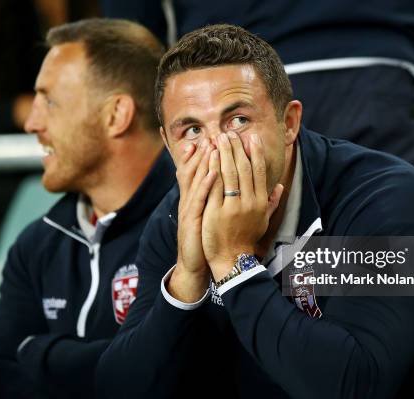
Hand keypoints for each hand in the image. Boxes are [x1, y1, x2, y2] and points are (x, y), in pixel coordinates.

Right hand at [168, 138, 216, 301]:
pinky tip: (214, 172)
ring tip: (211, 145)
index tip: (211, 138)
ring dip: (203, 162)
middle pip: (194, 172)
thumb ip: (216, 199)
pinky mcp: (192, 220)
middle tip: (209, 134)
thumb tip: (223, 186)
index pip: (198, 172)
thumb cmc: (206, 238)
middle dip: (202, 152)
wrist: (194, 262)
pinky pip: (199, 199)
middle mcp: (190, 200)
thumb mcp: (211, 215)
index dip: (203, 155)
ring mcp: (190, 209)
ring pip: (196, 181)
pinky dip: (206, 184)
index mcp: (196, 198)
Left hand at [202, 132, 282, 280]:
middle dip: (237, 148)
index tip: (251, 137)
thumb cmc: (247, 238)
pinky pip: (215, 186)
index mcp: (260, 202)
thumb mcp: (263, 221)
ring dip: (224, 153)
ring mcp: (233, 207)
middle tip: (230, 132)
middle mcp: (249, 202)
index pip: (259, 171)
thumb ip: (271, 202)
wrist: (232, 258)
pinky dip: (212, 169)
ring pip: (229, 173)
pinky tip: (209, 156)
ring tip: (219, 138)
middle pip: (244, 168)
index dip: (255, 153)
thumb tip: (280, 187)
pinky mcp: (216, 211)